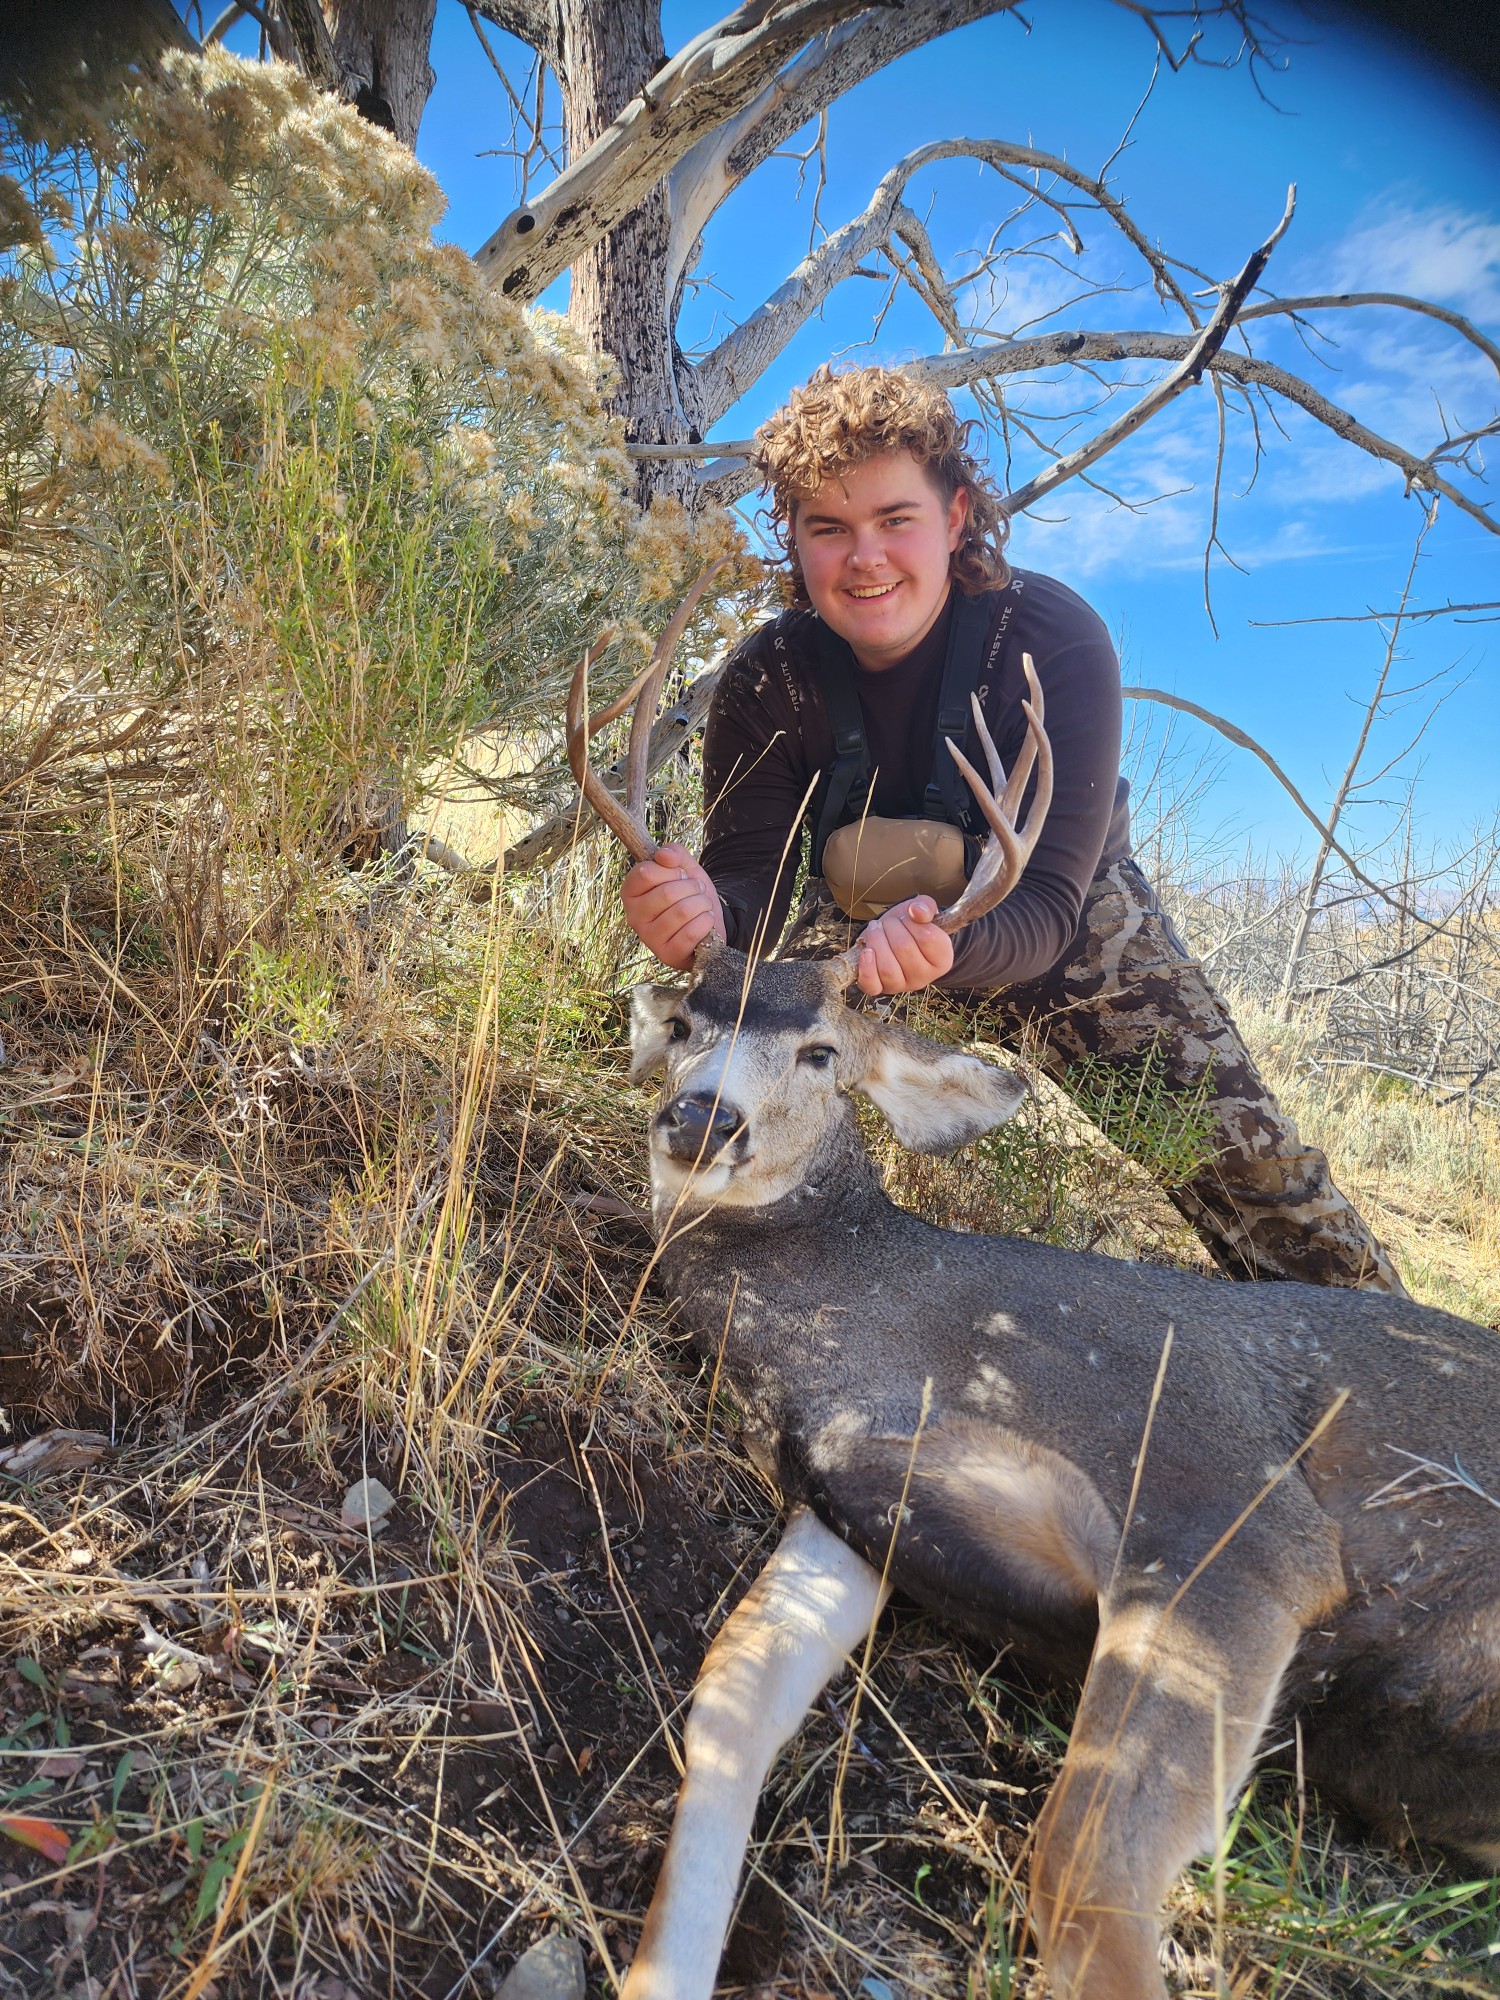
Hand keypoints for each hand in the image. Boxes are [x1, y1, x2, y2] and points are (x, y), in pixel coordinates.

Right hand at [622, 844, 725, 971]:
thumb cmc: (690, 895)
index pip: (645, 873)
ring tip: (703, 906)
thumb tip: (663, 855)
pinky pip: (691, 932)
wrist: (709, 924)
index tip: (680, 875)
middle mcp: (633, 916)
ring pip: (682, 912)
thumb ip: (674, 854)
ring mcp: (649, 938)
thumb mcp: (685, 868)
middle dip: (692, 887)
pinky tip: (705, 922)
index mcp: (631, 893)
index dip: (671, 870)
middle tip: (698, 891)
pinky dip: (706, 922)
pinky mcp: (666, 954)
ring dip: (702, 904)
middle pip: (666, 892)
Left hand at [853, 896, 954, 996]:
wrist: (893, 937)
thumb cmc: (910, 926)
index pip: (928, 938)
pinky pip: (872, 985)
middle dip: (891, 928)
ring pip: (887, 968)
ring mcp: (903, 985)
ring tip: (876, 930)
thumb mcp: (923, 911)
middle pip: (904, 950)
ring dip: (876, 941)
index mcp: (942, 959)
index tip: (909, 915)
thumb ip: (926, 906)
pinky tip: (866, 951)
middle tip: (889, 922)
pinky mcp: (882, 989)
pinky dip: (866, 967)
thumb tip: (917, 910)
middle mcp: (925, 976)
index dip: (913, 922)